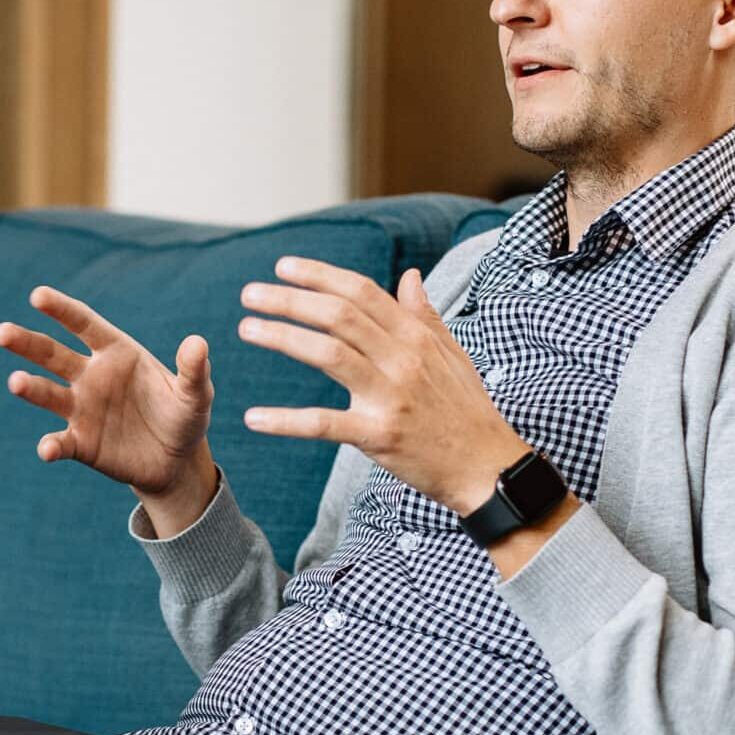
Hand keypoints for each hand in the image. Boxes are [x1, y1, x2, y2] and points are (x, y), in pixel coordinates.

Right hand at [0, 287, 218, 526]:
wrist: (176, 462)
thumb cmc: (184, 417)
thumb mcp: (195, 394)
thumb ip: (193, 369)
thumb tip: (197, 343)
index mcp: (116, 353)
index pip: (84, 324)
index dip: (62, 310)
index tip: (37, 295)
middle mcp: (91, 376)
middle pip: (52, 354)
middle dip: (27, 343)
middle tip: (1, 333)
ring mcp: (82, 409)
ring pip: (48, 393)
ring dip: (30, 388)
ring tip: (15, 383)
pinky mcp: (81, 443)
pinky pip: (60, 442)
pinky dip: (51, 446)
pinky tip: (47, 449)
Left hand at [235, 257, 533, 516]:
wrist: (487, 468)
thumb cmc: (468, 411)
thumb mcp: (454, 355)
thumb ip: (425, 315)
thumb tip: (409, 275)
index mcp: (416, 337)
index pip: (362, 292)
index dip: (320, 275)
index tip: (284, 267)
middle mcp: (402, 359)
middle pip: (338, 316)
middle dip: (290, 299)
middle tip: (250, 293)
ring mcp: (390, 396)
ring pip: (328, 354)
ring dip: (283, 337)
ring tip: (247, 329)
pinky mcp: (379, 435)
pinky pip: (325, 423)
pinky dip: (287, 420)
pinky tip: (255, 418)